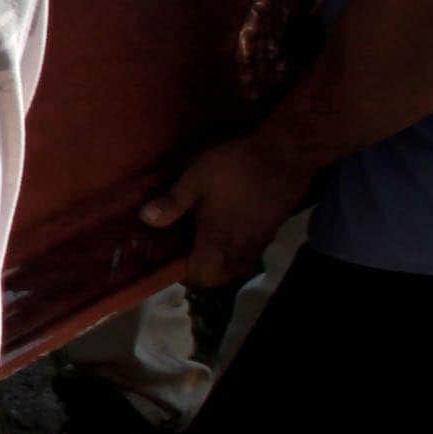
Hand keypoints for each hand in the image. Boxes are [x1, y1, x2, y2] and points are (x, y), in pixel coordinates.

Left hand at [140, 128, 310, 290]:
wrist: (286, 155)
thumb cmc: (236, 166)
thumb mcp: (196, 178)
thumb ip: (172, 202)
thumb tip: (146, 219)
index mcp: (218, 242)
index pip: (201, 278)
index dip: (183, 275)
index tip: (171, 259)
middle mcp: (240, 249)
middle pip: (219, 278)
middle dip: (201, 270)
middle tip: (186, 249)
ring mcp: (259, 242)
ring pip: (236, 267)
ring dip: (219, 262)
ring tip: (204, 241)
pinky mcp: (271, 232)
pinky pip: (249, 253)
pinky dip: (235, 250)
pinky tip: (227, 229)